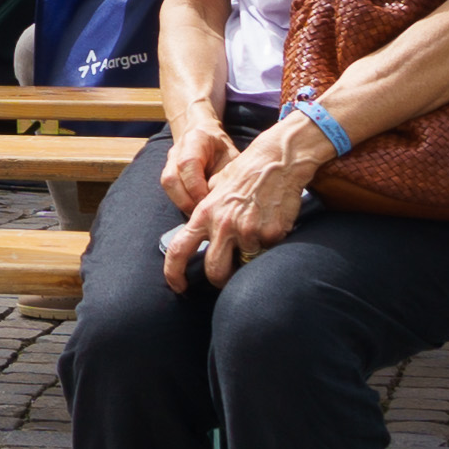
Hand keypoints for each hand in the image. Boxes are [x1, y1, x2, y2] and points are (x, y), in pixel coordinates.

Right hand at [155, 120, 234, 214]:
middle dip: (187, 201)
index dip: (196, 187)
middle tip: (204, 214)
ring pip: (167, 185)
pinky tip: (195, 209)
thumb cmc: (222, 147)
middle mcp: (176, 150)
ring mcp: (169, 161)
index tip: (209, 204)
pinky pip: (169, 189)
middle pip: (171, 178)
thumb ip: (224, 176)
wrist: (204, 133)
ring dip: (182, 203)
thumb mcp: (231, 158)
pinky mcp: (167, 171)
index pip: (187, 164)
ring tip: (200, 214)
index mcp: (195, 140)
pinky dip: (181, 201)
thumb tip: (222, 202)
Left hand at [159, 127, 311, 285]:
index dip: (174, 273)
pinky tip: (271, 225)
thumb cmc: (244, 174)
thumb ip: (206, 213)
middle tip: (225, 279)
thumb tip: (201, 235)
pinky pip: (269, 251)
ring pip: (246, 262)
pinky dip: (269, 245)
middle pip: (215, 270)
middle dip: (219, 280)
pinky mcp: (271, 234)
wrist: (275, 162)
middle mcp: (223, 225)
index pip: (179, 250)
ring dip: (250, 256)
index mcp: (204, 214)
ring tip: (256, 233)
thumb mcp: (214, 190)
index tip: (177, 286)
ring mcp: (248, 232)